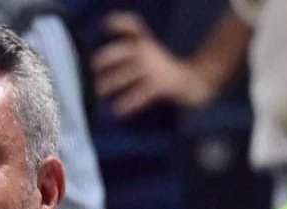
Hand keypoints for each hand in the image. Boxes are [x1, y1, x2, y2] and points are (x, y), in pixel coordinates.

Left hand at [92, 11, 212, 116]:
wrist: (194, 81)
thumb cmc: (163, 70)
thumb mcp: (148, 54)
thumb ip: (129, 53)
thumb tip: (97, 64)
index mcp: (145, 42)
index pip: (134, 26)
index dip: (120, 21)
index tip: (105, 24)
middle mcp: (150, 51)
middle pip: (126, 49)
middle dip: (107, 57)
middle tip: (92, 68)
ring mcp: (156, 67)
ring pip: (130, 72)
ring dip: (113, 81)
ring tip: (99, 90)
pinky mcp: (162, 84)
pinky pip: (142, 92)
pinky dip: (129, 101)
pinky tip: (118, 110)